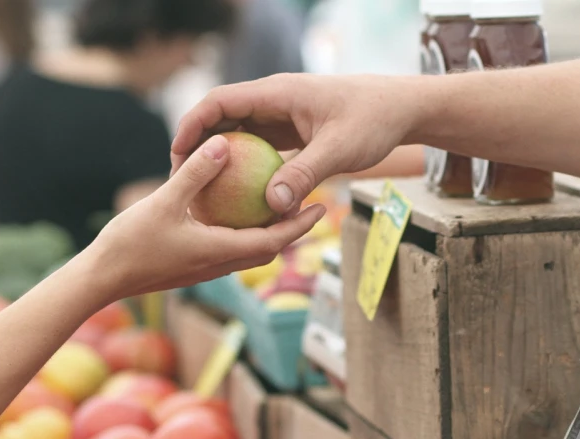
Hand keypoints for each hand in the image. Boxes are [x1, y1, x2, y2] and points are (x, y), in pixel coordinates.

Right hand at [85, 135, 325, 300]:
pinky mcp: (190, 266)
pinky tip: (232, 211)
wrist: (100, 280)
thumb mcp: (164, 201)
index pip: (273, 241)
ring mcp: (204, 268)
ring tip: (278, 204)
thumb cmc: (130, 244)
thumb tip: (224, 144)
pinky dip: (240, 232)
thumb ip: (195, 173)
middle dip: (290, 228)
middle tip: (309, 203)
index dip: (300, 225)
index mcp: (220, 252)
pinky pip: (226, 248)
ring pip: (247, 250)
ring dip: (266, 231)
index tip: (321, 207)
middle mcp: (218, 264)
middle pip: (267, 248)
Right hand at [171, 73, 424, 213]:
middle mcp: (274, 101)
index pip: (220, 102)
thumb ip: (304, 174)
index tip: (177, 155)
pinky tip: (240, 197)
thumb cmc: (374, 120)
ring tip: (203, 191)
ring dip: (220, 158)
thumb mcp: (339, 150)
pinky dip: (246, 167)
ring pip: (239, 133)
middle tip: (182, 180)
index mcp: (277, 93)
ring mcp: (282, 115)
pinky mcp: (292, 131)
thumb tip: (272, 205)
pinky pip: (259, 147)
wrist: (402, 109)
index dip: (192, 125)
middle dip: (198, 145)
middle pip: (222, 117)